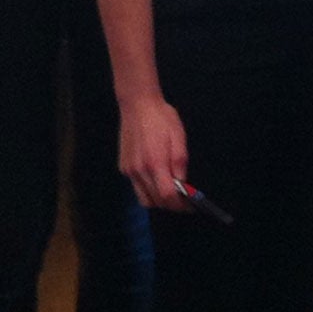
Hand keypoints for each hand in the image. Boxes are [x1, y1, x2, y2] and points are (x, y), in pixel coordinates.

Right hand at [118, 93, 190, 210]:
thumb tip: (182, 184)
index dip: (179, 205)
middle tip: (183, 201)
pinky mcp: (123, 167)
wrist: (138, 105)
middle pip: (155, 201)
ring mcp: (129, 170)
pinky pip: (136, 187)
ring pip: (143, 198)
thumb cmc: (162, 118)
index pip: (167, 196)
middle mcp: (139, 171)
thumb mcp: (179, 137)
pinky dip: (147, 189)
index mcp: (155, 163)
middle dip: (171, 205)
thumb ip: (180, 164)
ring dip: (157, 200)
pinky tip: (155, 178)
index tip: (189, 206)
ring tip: (169, 192)